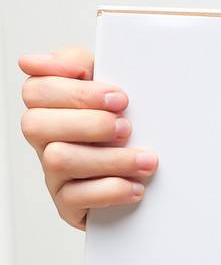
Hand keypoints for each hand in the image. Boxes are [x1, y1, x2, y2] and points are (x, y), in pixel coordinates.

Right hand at [18, 46, 158, 231]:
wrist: (143, 172)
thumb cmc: (121, 122)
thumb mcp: (106, 84)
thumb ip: (77, 64)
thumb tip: (32, 61)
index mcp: (50, 106)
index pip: (36, 90)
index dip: (76, 92)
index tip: (119, 98)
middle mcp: (45, 139)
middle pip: (36, 125)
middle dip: (88, 123)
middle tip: (127, 127)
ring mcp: (53, 172)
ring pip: (58, 160)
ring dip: (110, 158)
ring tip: (145, 160)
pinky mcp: (67, 203)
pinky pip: (75, 198)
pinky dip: (111, 190)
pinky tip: (135, 186)